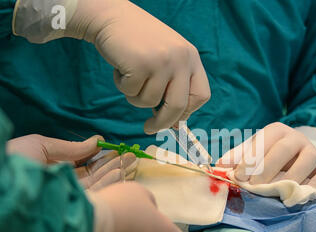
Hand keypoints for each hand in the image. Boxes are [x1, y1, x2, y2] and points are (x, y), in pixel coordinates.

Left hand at [6, 134, 135, 189]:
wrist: (4, 188)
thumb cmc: (14, 165)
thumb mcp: (39, 146)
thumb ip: (70, 147)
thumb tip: (97, 141)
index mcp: (54, 172)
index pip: (83, 165)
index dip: (100, 157)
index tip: (116, 149)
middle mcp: (64, 186)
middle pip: (94, 175)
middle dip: (113, 165)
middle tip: (131, 155)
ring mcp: (70, 198)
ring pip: (98, 186)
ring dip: (115, 173)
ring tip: (131, 161)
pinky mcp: (76, 209)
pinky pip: (96, 196)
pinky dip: (111, 185)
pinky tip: (121, 174)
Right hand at [66, 0, 210, 133]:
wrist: (112, 17)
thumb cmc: (138, 44)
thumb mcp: (165, 60)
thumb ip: (173, 86)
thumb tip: (174, 124)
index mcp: (191, 58)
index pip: (201, 95)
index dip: (188, 112)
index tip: (174, 120)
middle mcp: (181, 59)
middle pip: (177, 106)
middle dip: (162, 122)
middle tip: (149, 128)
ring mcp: (162, 61)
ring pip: (149, 102)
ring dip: (135, 96)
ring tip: (130, 75)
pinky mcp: (141, 64)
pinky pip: (131, 93)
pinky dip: (122, 86)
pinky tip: (121, 68)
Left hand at [216, 122, 315, 189]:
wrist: (298, 156)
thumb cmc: (269, 155)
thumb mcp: (253, 152)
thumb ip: (237, 158)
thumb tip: (220, 165)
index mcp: (276, 130)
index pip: (264, 140)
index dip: (250, 158)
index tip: (239, 177)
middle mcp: (296, 138)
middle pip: (283, 149)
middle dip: (267, 169)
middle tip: (254, 186)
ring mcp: (313, 151)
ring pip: (307, 161)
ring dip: (290, 179)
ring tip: (276, 194)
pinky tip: (299, 195)